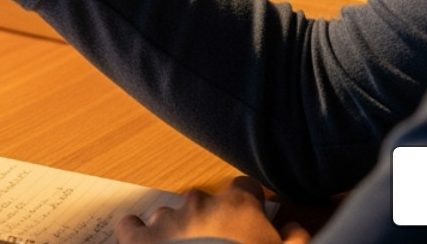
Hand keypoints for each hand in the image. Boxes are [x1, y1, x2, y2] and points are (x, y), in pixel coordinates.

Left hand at [115, 178, 308, 243]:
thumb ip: (295, 239)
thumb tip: (294, 228)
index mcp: (238, 206)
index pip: (245, 187)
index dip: (248, 205)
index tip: (247, 222)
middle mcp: (200, 204)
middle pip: (205, 203)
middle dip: (210, 222)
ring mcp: (166, 219)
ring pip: (170, 216)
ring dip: (176, 232)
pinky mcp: (139, 239)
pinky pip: (131, 226)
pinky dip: (137, 234)